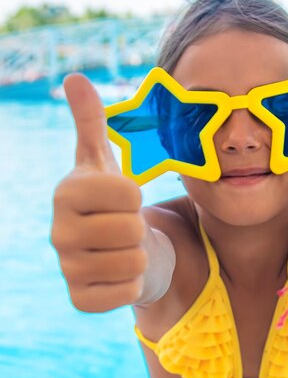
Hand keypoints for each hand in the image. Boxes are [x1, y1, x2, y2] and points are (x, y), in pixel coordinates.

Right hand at [50, 74, 147, 310]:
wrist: (114, 248)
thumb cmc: (111, 201)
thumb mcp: (102, 161)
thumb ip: (91, 120)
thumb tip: (74, 77)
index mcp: (65, 193)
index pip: (128, 194)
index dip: (136, 197)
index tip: (121, 199)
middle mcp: (57, 232)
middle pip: (132, 228)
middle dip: (138, 228)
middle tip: (123, 227)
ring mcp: (66, 269)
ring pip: (133, 260)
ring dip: (138, 254)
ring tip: (122, 248)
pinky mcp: (80, 300)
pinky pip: (128, 292)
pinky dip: (132, 283)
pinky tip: (117, 273)